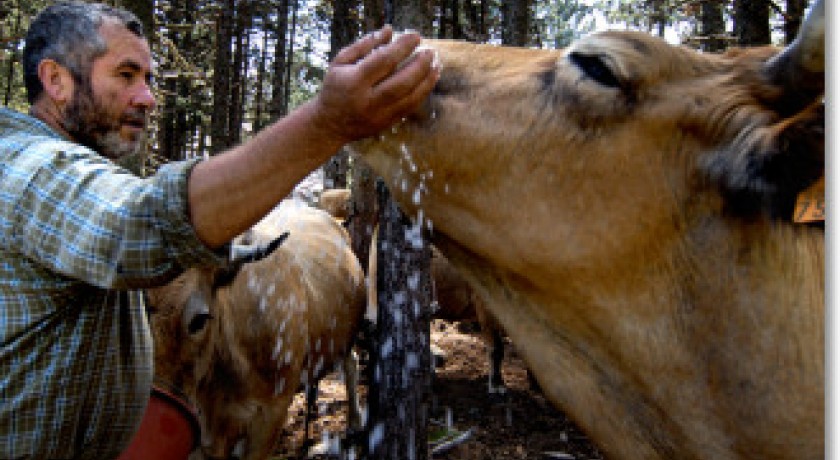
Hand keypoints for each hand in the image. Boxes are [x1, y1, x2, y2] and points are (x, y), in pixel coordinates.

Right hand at [312, 25, 439, 143]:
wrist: (330, 125)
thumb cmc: (335, 88)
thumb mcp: (341, 63)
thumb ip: (364, 45)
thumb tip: (389, 30)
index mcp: (354, 82)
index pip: (384, 62)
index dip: (402, 47)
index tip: (415, 36)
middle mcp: (368, 100)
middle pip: (401, 83)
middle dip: (420, 65)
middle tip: (430, 51)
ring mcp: (379, 115)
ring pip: (410, 98)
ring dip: (427, 80)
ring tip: (436, 64)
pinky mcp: (387, 124)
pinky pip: (410, 108)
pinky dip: (423, 93)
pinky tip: (430, 79)